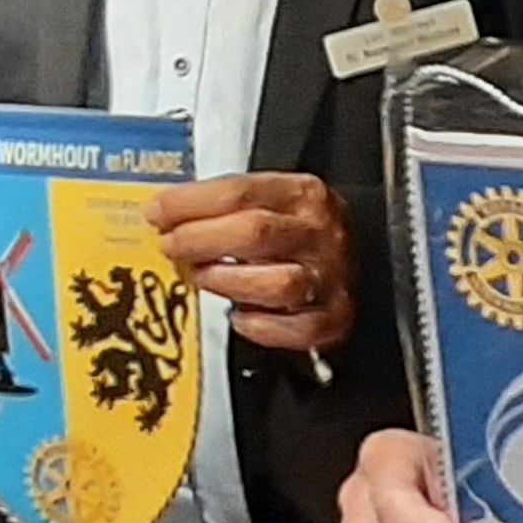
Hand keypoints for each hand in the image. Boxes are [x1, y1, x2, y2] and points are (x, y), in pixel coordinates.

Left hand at [147, 172, 356, 355]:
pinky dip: (261, 326)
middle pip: (255, 233)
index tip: (158, 211)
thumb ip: (228, 204)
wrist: (364, 255)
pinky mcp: (334, 318)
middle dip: (200, 240)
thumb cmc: (301, 230)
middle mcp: (321, 234)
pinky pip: (295, 330)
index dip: (191, 203)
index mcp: (305, 194)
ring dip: (226, 281)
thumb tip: (165, 212)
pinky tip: (239, 316)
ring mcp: (331, 277)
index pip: (240, 192)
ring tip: (201, 277)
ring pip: (276, 284)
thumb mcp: (274, 199)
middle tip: (171, 246)